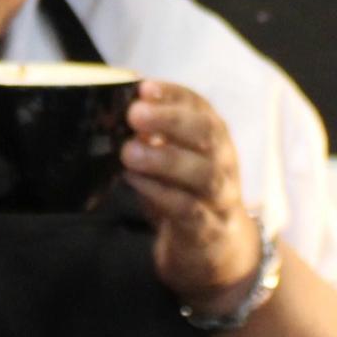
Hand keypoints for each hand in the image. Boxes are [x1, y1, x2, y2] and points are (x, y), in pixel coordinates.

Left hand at [121, 81, 263, 308]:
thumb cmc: (185, 190)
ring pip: (202, 172)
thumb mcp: (170, 155)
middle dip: (170, 120)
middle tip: (134, 114)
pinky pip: (188, 209)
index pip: (199, 106)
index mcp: (212, 135)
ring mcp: (219, 195)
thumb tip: (114, 100)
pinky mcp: (207, 228)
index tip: (144, 87)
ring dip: (165, 158)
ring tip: (129, 152)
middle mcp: (222, 160)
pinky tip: (137, 182)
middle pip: (207, 133)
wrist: (215, 248)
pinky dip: (161, 194)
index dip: (173, 95)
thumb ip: (149, 132)